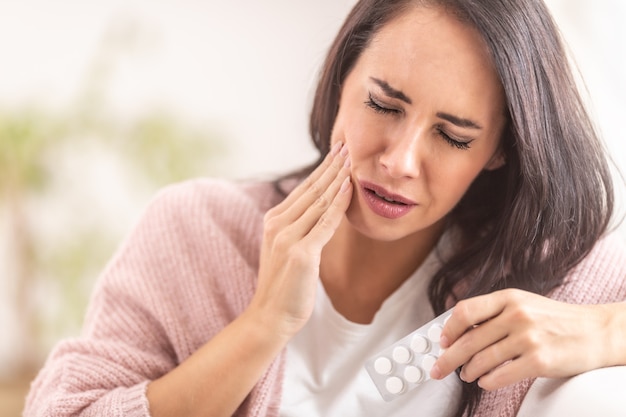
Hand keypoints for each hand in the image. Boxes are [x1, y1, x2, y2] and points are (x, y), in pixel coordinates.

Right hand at [249, 142, 351, 337]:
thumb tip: (320, 211)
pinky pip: (325, 222)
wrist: (271, 316)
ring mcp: (288, 237)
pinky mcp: (302, 253)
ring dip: (337, 177)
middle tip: (347, 144)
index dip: (322, 169)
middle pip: (311, 189)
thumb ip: (299, 228)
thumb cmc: (283, 286)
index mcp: (273, 221)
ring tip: (351, 158)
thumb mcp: (286, 249)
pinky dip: (338, 202)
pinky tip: (349, 187)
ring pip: (319, 200)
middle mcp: (278, 224)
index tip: (337, 152)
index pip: (303, 189)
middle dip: (331, 165)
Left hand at [430, 289, 616, 389]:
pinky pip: (500, 376)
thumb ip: (494, 313)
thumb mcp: (524, 304)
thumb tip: (459, 331)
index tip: (442, 342)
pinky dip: (487, 382)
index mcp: (509, 297)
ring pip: (482, 360)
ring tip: (467, 375)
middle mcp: (517, 315)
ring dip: (468, 372)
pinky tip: (486, 382)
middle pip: (468, 340)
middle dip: (448, 358)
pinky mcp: (539, 361)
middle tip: (438, 369)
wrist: (597, 332)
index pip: (465, 311)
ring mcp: (528, 338)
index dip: (448, 329)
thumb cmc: (556, 320)